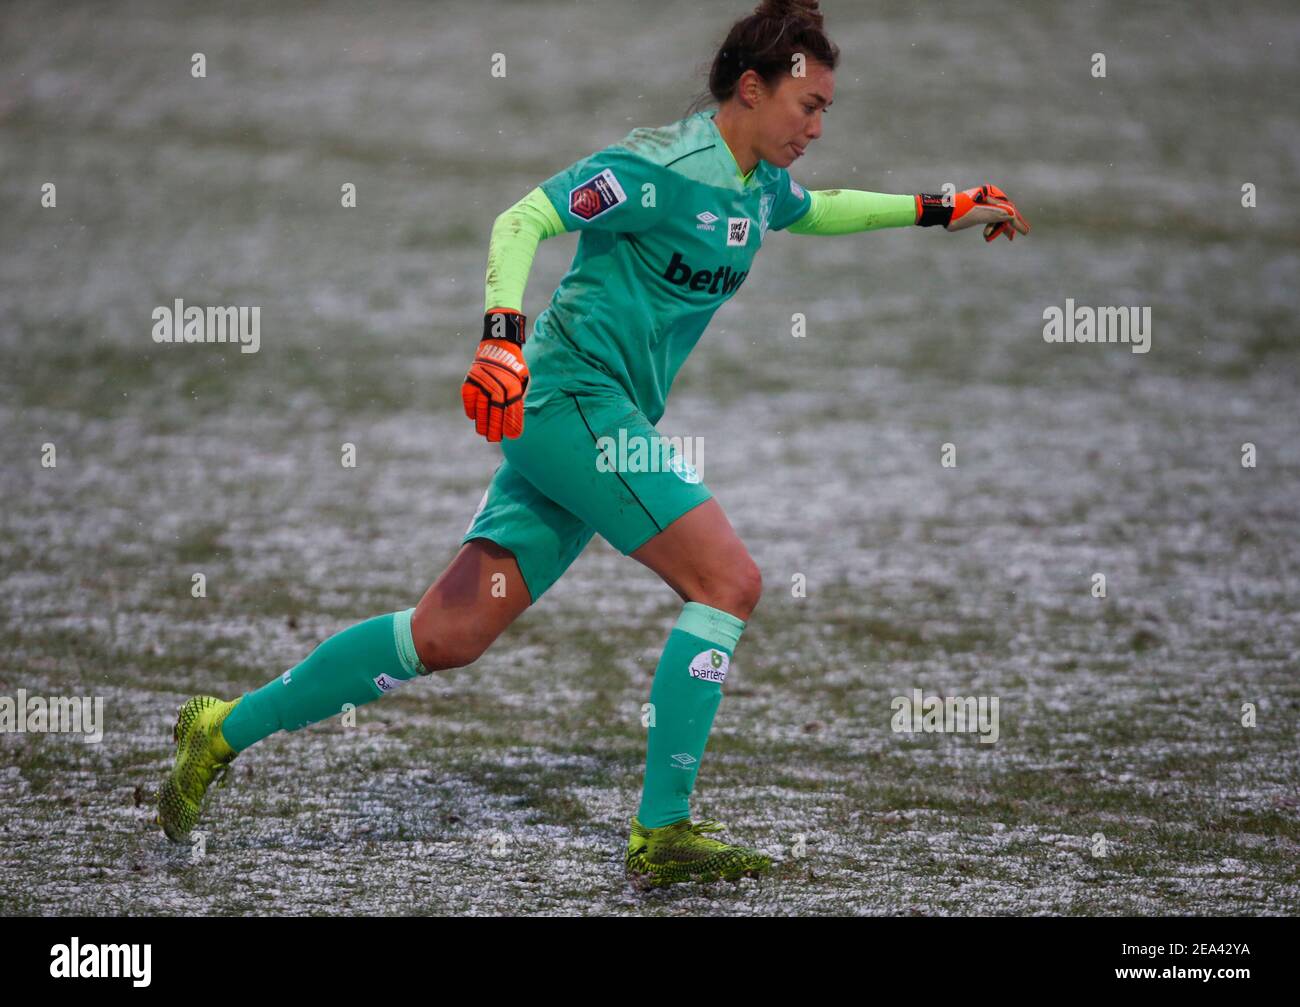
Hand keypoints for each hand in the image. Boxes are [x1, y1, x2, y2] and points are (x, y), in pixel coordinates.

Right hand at [462, 310, 528, 440]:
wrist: (500, 342)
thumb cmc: (515, 364)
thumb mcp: (523, 378)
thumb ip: (519, 396)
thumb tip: (516, 417)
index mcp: (513, 385)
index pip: (513, 410)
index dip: (512, 424)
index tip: (512, 436)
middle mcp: (498, 384)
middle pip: (496, 412)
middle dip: (496, 428)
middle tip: (495, 439)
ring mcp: (483, 382)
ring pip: (481, 407)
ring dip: (482, 422)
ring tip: (483, 433)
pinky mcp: (471, 378)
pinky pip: (469, 397)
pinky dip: (470, 408)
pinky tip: (473, 417)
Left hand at [947, 184, 1030, 241]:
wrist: (944, 212)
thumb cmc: (964, 212)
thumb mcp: (986, 215)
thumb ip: (1002, 215)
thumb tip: (1015, 217)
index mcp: (993, 195)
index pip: (1010, 211)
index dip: (1018, 223)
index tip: (1025, 232)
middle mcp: (989, 198)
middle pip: (1004, 213)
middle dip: (1010, 226)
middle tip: (1017, 235)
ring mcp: (982, 204)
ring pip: (996, 217)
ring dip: (999, 228)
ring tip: (1007, 237)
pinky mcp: (975, 212)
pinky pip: (988, 219)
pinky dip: (991, 227)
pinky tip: (990, 234)